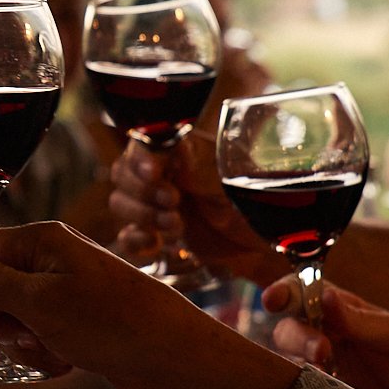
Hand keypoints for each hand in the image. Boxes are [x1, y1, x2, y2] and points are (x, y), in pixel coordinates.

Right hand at [0, 223, 300, 388]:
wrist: (174, 357)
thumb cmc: (112, 323)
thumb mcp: (38, 304)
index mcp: (41, 241)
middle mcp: (52, 259)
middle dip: (1, 328)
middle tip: (29, 341)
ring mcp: (66, 289)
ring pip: (14, 320)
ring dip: (25, 346)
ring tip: (55, 354)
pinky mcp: (78, 319)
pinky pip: (40, 336)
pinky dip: (46, 354)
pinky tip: (69, 361)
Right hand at [108, 134, 272, 273]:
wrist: (267, 246)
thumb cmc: (258, 206)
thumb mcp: (234, 182)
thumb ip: (202, 167)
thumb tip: (177, 146)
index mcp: (183, 149)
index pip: (143, 142)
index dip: (141, 158)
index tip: (155, 174)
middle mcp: (165, 171)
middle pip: (122, 173)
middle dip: (144, 192)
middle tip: (175, 203)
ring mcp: (158, 202)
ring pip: (121, 203)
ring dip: (143, 216)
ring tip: (177, 227)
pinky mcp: (158, 232)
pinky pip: (128, 234)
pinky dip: (136, 241)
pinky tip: (156, 245)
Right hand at [264, 278, 388, 388]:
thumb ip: (360, 320)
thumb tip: (325, 296)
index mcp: (342, 310)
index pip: (303, 292)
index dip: (284, 291)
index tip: (274, 300)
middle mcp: (324, 335)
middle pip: (288, 327)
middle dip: (297, 336)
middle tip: (322, 352)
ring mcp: (320, 369)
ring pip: (287, 359)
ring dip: (298, 363)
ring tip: (326, 375)